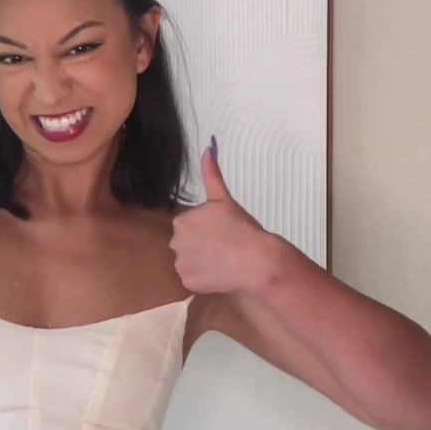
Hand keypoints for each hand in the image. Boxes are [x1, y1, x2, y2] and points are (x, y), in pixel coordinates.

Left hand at [170, 142, 277, 294]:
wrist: (255, 259)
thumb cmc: (241, 227)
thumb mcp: (224, 199)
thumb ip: (211, 174)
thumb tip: (207, 147)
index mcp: (181, 221)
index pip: (189, 226)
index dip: (206, 230)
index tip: (221, 233)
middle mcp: (175, 242)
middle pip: (186, 244)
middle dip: (200, 246)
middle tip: (223, 247)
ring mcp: (180, 264)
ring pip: (188, 262)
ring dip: (201, 263)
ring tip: (223, 261)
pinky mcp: (188, 282)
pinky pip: (192, 280)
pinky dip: (203, 279)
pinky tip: (219, 274)